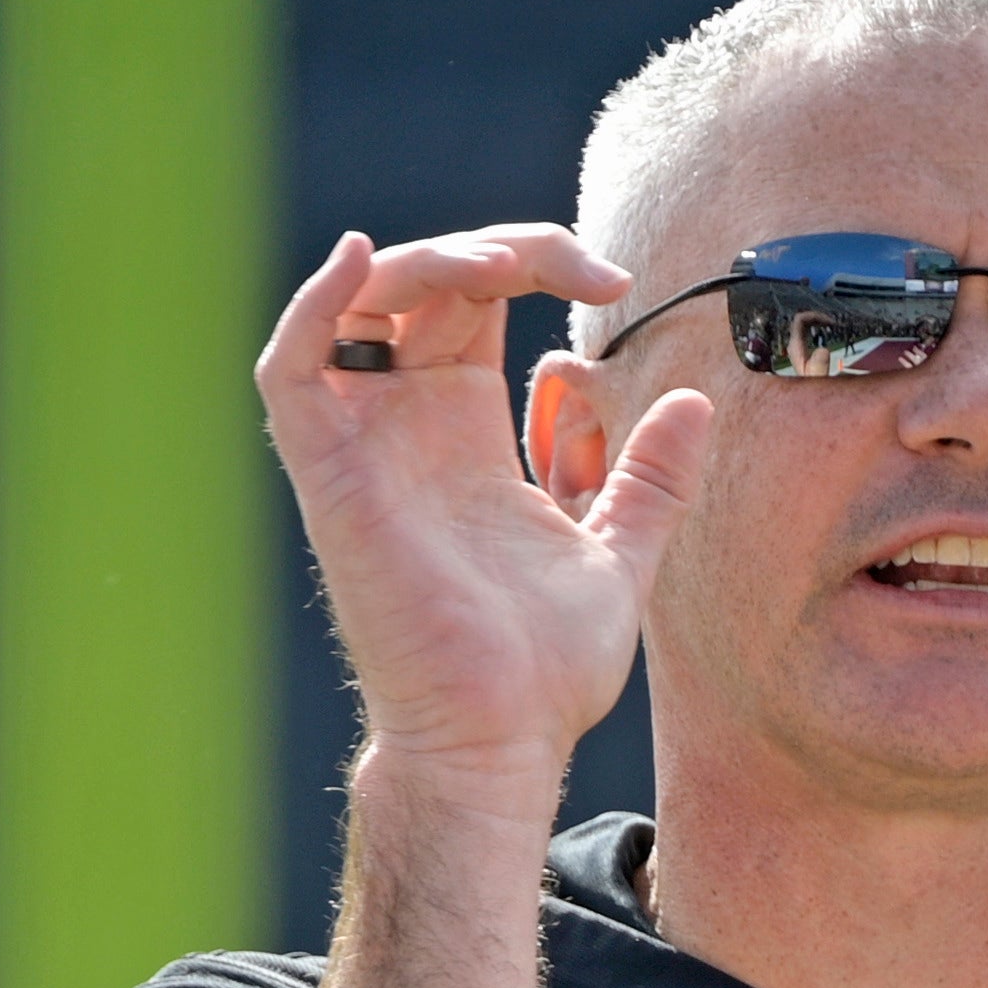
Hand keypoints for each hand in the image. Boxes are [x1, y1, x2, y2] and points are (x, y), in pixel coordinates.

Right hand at [257, 227, 712, 802]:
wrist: (503, 739)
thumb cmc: (544, 668)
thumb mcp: (619, 551)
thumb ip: (649, 477)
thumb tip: (695, 400)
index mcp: (465, 430)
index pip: (478, 300)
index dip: (536, 262)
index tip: (614, 279)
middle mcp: (407, 424)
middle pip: (425, 283)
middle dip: (499, 248)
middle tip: (578, 263)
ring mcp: (364, 445)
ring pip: (362, 304)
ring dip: (428, 259)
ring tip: (505, 262)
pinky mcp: (329, 474)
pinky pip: (292, 366)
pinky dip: (316, 302)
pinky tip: (361, 258)